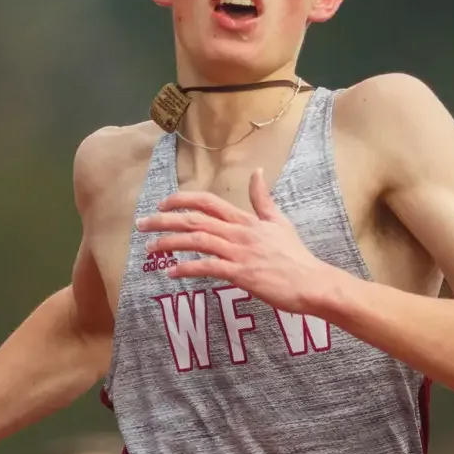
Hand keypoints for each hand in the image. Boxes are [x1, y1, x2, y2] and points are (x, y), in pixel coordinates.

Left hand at [138, 169, 342, 313]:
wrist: (312, 282)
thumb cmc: (296, 255)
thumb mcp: (279, 221)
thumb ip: (263, 199)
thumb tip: (258, 171)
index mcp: (246, 219)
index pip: (208, 202)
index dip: (182, 200)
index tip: (162, 203)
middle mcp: (239, 232)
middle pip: (195, 219)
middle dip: (164, 220)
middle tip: (141, 225)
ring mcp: (239, 252)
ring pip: (197, 241)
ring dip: (169, 243)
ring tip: (150, 249)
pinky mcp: (241, 274)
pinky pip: (207, 268)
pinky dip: (186, 268)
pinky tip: (171, 272)